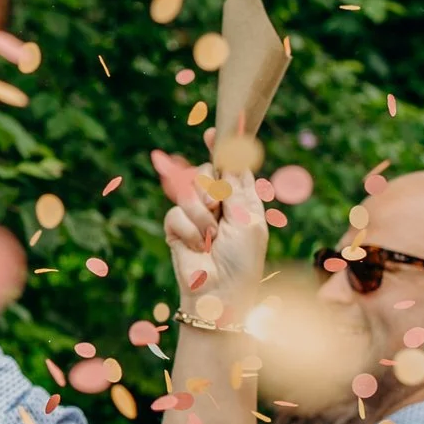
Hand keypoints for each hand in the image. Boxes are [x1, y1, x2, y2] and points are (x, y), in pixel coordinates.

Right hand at [162, 159, 267, 325]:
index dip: (224, 148)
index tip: (215, 131)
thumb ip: (237, 187)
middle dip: (212, 186)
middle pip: (206, 172)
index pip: (231, 167)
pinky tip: (196, 245)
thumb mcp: (248, 218)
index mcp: (241, 199)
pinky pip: (175, 213)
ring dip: (202, 213)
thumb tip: (229, 158)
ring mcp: (195, 215)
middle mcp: (217, 204)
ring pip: (190, 191)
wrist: (219, 292)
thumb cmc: (243, 259)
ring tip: (211, 237)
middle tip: (218, 208)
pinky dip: (188, 229)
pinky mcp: (175, 229)